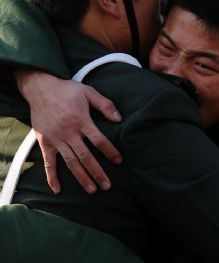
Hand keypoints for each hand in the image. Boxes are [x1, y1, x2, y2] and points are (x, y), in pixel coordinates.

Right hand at [14, 70, 122, 193]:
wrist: (40, 88)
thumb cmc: (67, 90)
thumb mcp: (88, 92)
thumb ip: (105, 105)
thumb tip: (119, 119)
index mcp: (81, 120)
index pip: (99, 140)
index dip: (110, 152)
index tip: (119, 161)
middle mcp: (69, 132)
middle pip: (86, 156)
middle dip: (97, 172)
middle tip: (107, 186)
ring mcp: (56, 139)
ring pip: (70, 162)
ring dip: (81, 177)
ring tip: (92, 190)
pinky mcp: (44, 142)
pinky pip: (48, 162)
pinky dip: (52, 177)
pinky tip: (58, 190)